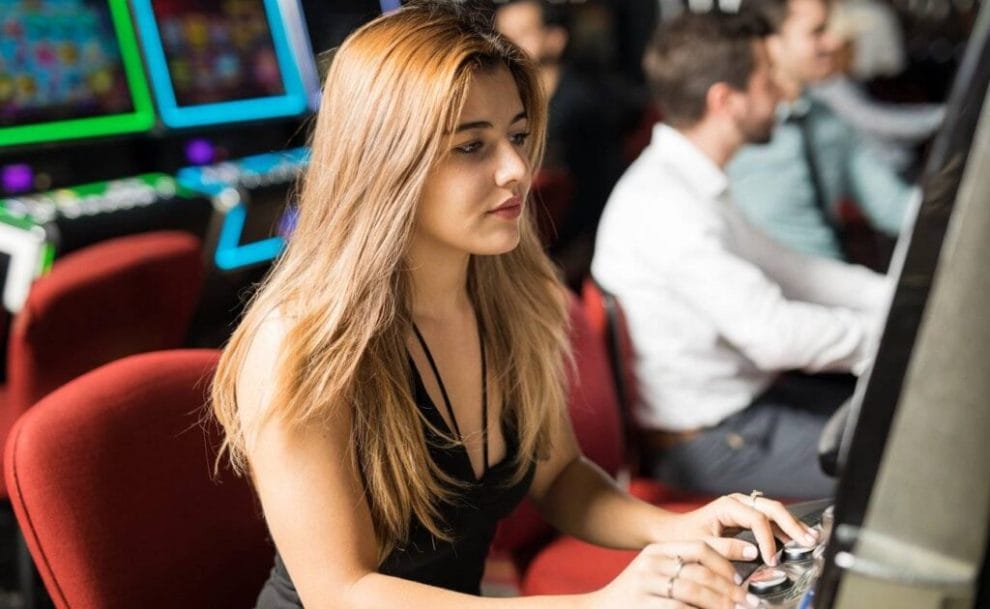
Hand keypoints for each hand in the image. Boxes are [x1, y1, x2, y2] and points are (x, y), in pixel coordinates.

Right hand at [588, 540, 759, 608]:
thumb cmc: (637, 595)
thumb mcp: (656, 573)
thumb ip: (684, 569)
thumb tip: (729, 578)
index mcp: (658, 550)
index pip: (699, 546)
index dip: (728, 555)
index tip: (748, 568)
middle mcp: (651, 563)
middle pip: (701, 571)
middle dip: (729, 588)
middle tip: (748, 600)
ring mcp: (647, 584)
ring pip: (695, 591)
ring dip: (721, 603)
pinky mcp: (645, 604)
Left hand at [670, 494, 818, 564]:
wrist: (676, 532)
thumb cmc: (687, 536)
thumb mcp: (703, 544)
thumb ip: (727, 549)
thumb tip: (753, 552)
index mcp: (728, 505)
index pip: (757, 519)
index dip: (768, 539)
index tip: (771, 559)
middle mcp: (739, 502)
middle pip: (772, 508)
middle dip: (792, 525)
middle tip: (808, 541)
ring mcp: (745, 508)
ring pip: (775, 512)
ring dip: (793, 525)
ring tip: (810, 538)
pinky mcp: (748, 517)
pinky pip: (771, 519)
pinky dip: (786, 528)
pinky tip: (798, 538)